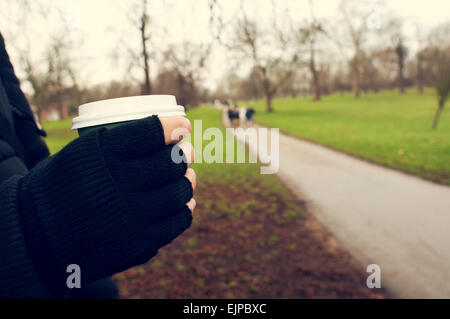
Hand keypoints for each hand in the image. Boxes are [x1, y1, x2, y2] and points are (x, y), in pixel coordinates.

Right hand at [18, 115, 196, 295]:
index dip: (174, 126)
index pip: (150, 133)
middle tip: (186, 150)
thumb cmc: (65, 184)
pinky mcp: (141, 242)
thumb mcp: (80, 152)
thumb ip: (118, 141)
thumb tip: (164, 134)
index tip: (183, 125)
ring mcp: (133, 216)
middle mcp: (121, 185)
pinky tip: (185, 200)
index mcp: (103, 155)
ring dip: (187, 180)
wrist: (42, 234)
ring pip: (178, 192)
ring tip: (187, 175)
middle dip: (184, 153)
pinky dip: (184, 208)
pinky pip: (177, 222)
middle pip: (170, 163)